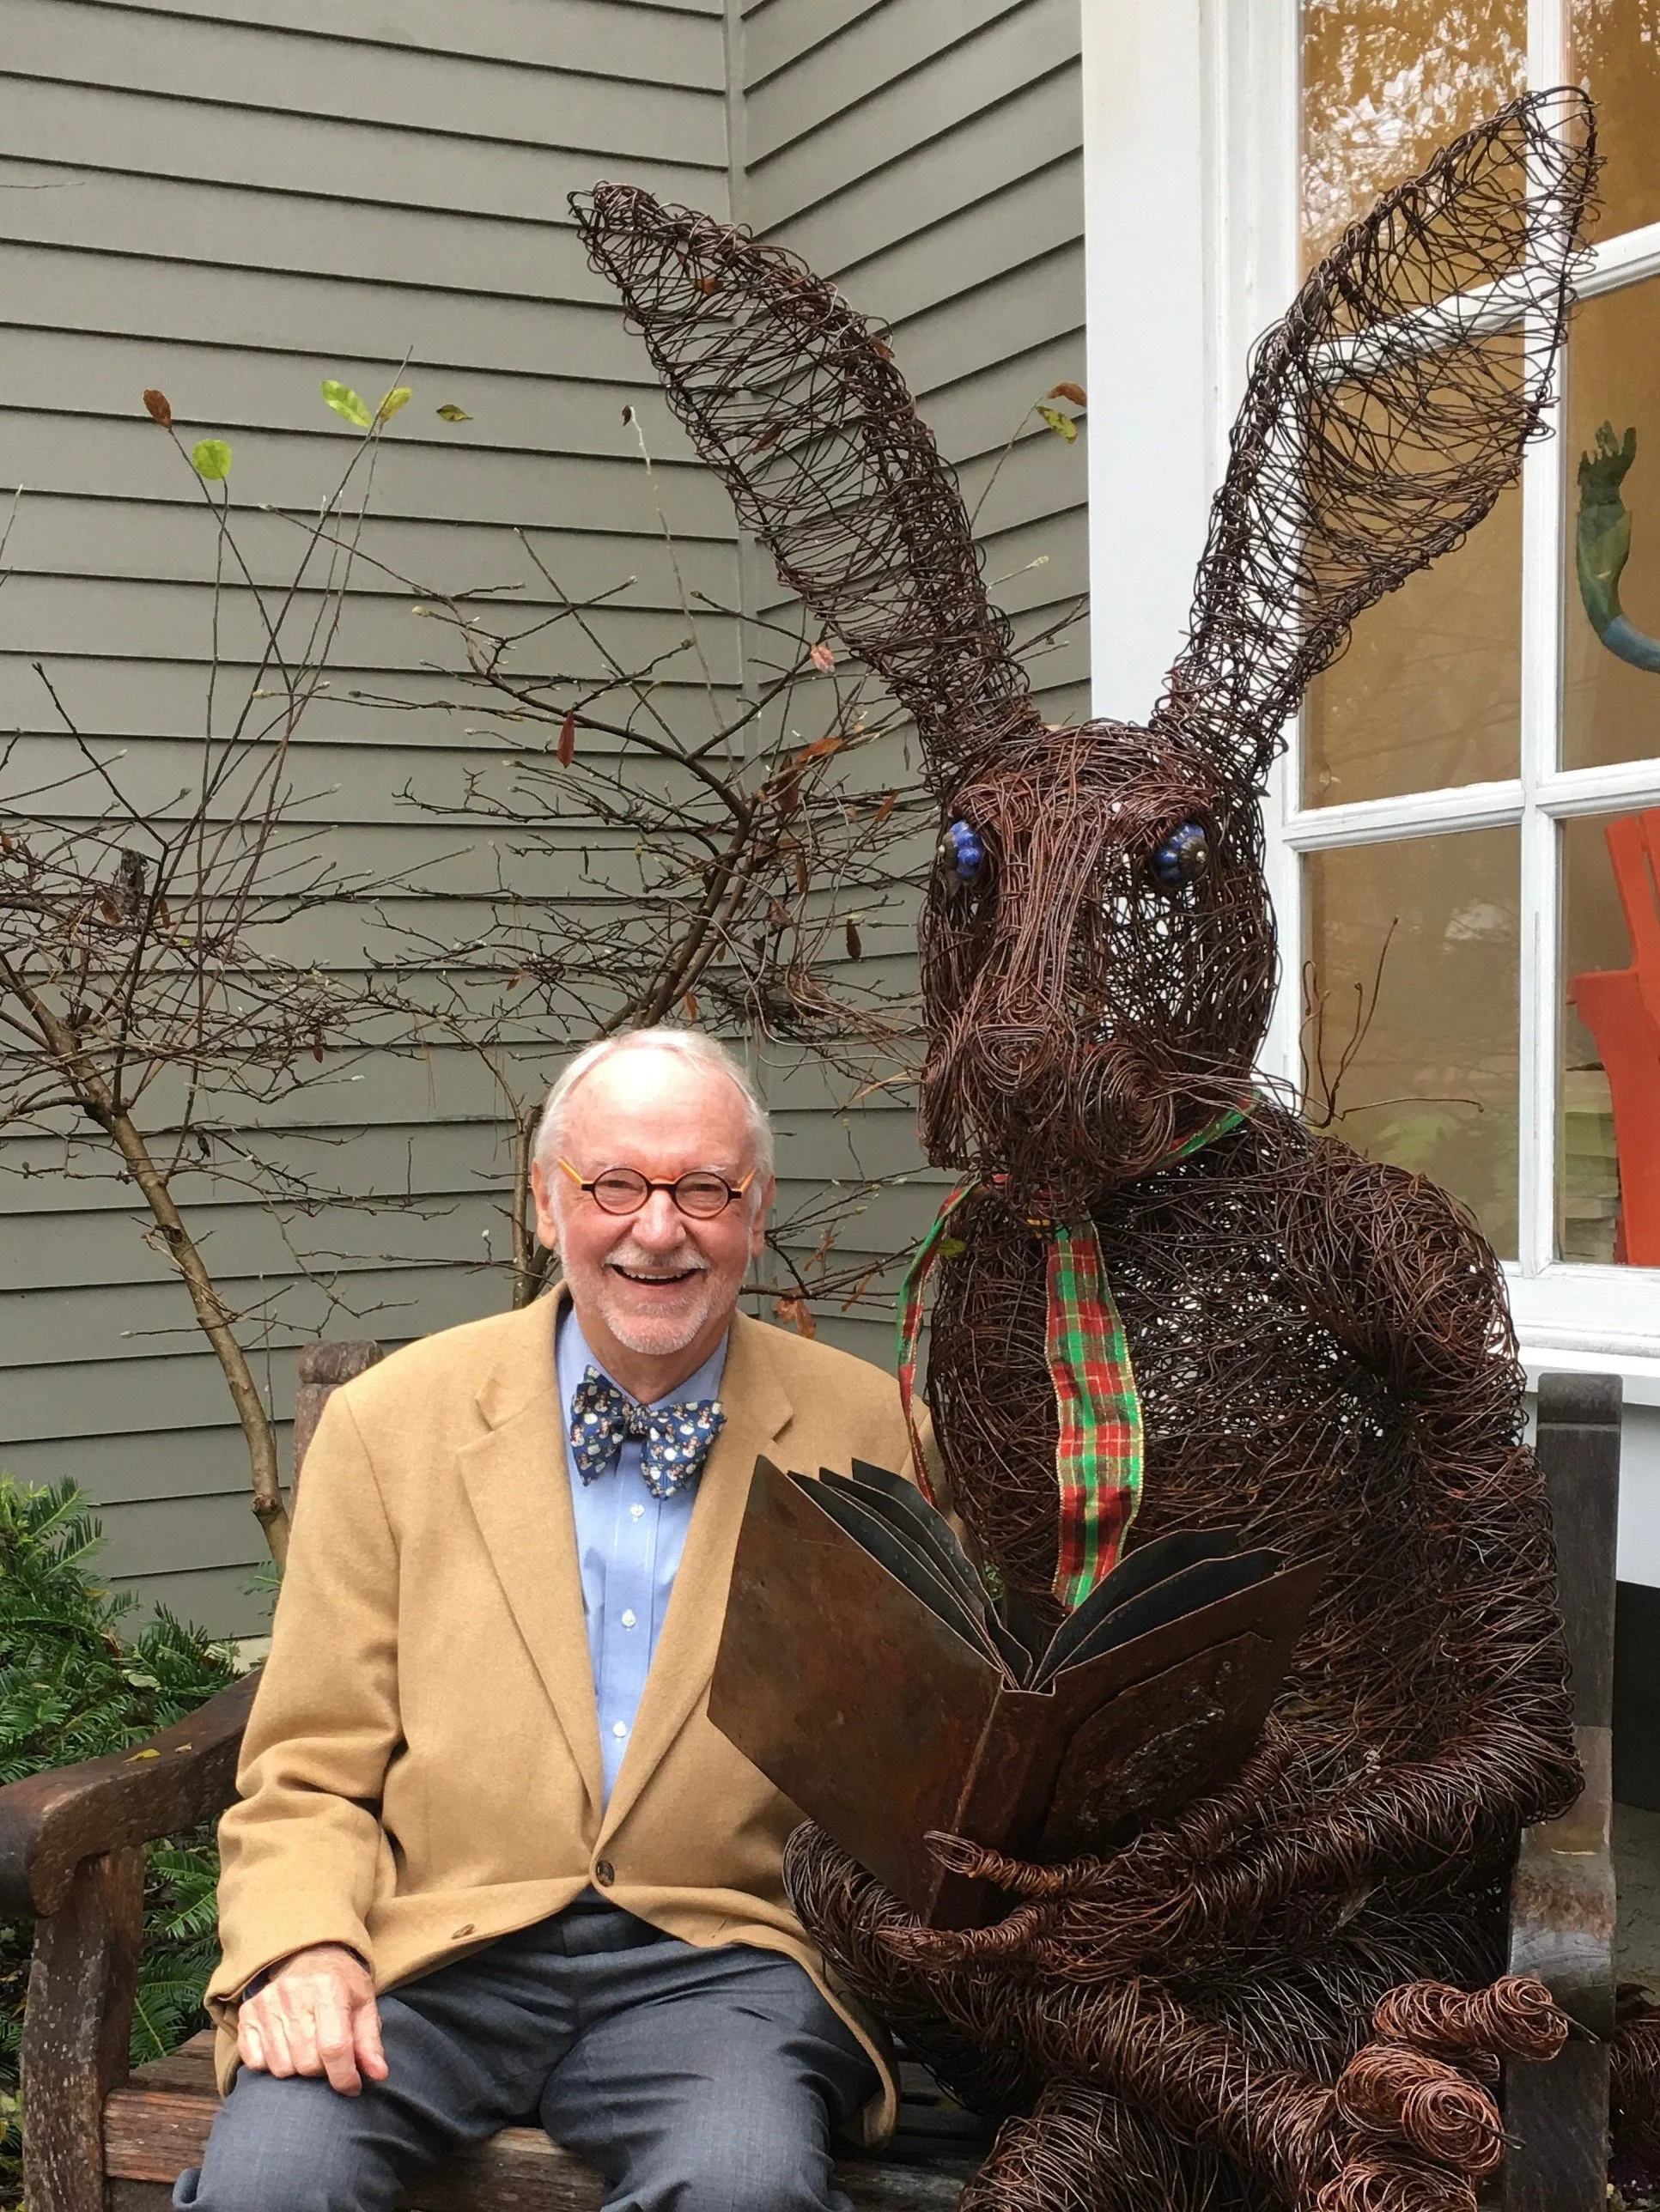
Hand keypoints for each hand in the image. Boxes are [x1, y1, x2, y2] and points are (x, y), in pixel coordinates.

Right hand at [237, 1943, 387, 2096]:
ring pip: (281, 2068)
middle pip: (307, 2063)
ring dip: (298, 2069)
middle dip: (323, 2071)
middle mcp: (293, 1993)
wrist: (309, 1955)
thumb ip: (370, 2042)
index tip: (352, 2086)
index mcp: (329, 1988)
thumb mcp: (364, 2004)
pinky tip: (286, 2048)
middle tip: (329, 2058)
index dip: (344, 2076)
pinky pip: (255, 2062)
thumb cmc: (341, 1984)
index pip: (334, 2047)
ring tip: (309, 2050)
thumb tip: (378, 2074)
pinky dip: (271, 2065)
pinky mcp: (247, 2014)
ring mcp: (267, 2004)